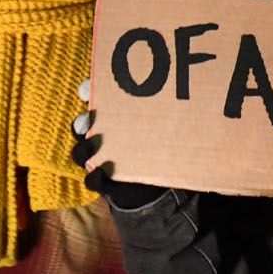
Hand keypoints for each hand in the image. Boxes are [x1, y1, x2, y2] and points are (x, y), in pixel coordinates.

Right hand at [71, 82, 163, 210]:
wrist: (152, 183)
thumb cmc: (153, 143)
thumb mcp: (158, 125)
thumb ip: (165, 111)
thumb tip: (191, 92)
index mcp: (110, 117)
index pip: (92, 101)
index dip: (87, 91)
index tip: (87, 90)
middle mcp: (99, 136)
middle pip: (81, 126)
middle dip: (81, 122)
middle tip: (88, 120)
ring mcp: (99, 159)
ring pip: (81, 153)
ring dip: (83, 149)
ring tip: (91, 146)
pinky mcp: (104, 181)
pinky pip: (92, 180)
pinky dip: (94, 177)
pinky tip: (101, 172)